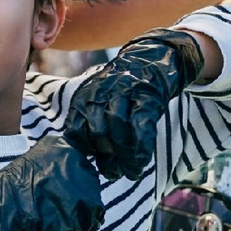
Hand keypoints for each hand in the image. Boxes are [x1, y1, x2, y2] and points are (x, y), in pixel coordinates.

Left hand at [61, 29, 204, 180]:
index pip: (77, 128)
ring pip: (119, 126)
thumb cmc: (124, 87)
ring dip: (124, 154)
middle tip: (113, 172)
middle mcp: (103, 92)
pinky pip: (142, 123)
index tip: (92, 164)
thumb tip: (92, 159)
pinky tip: (142, 159)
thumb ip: (92, 123)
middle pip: (98, 129)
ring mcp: (126, 92)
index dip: (84, 150)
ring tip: (130, 171)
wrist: (153, 58)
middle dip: (105, 156)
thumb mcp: (101, 98)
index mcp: (87, 96)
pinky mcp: (148, 94)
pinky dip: (142, 145)